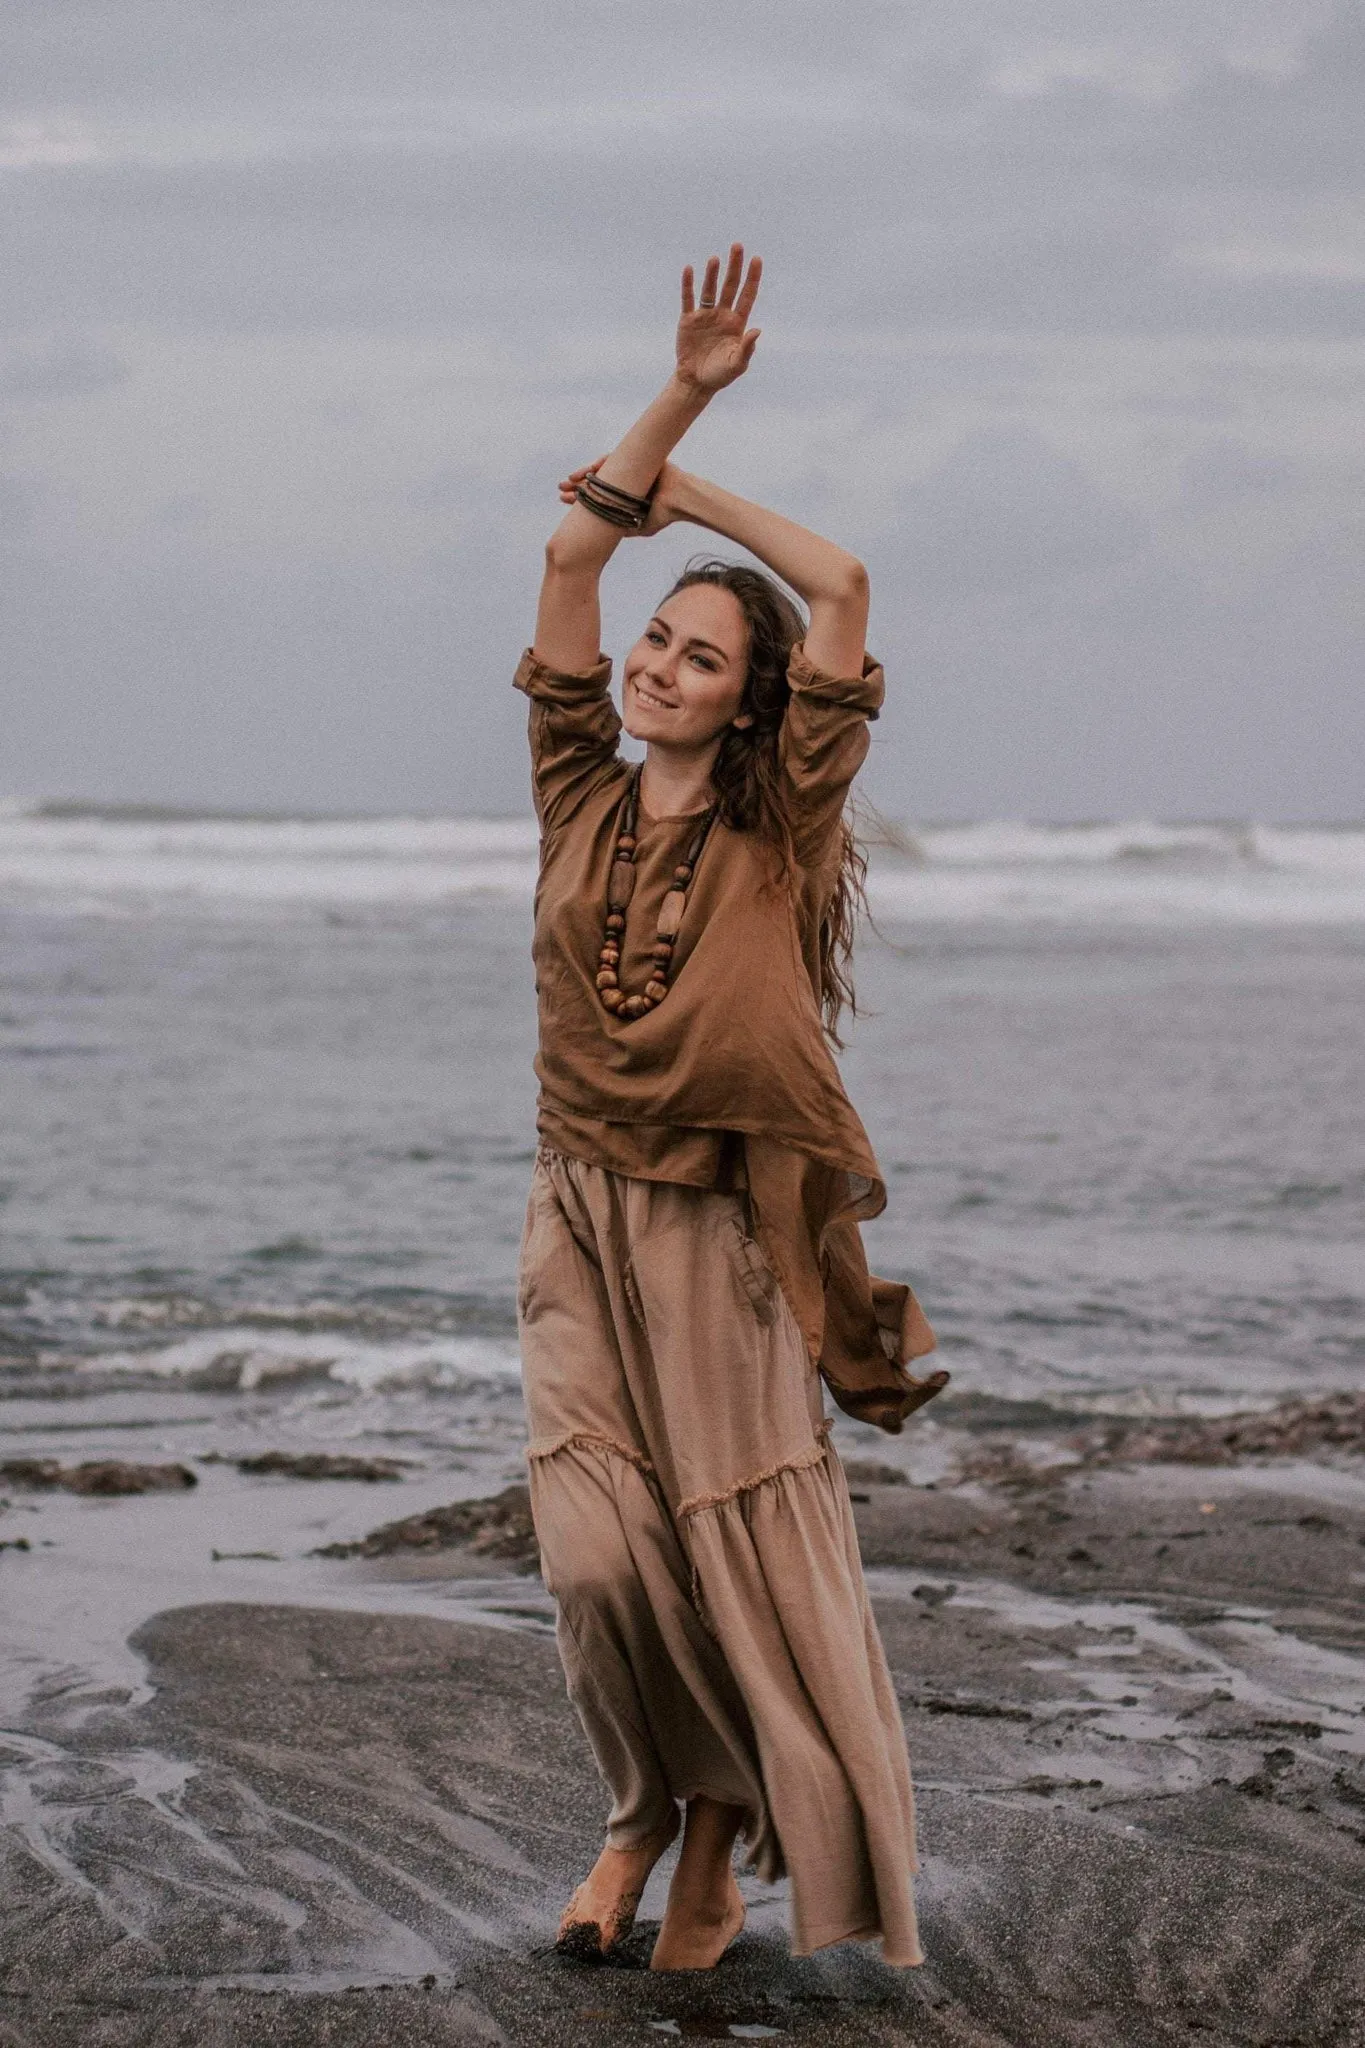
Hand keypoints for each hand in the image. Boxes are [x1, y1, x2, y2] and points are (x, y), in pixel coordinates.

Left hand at [557, 458, 686, 535]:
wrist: (680, 500)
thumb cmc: (664, 514)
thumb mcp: (638, 526)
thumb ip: (621, 527)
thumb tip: (601, 537)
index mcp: (623, 495)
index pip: (598, 496)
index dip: (581, 499)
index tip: (565, 502)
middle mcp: (624, 481)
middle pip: (596, 482)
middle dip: (577, 487)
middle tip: (561, 491)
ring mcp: (629, 468)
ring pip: (601, 471)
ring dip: (584, 475)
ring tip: (569, 482)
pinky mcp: (634, 456)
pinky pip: (612, 458)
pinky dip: (599, 464)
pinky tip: (586, 472)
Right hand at [674, 243, 761, 393]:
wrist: (696, 382)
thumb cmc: (720, 375)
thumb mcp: (736, 365)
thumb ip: (747, 349)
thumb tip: (757, 330)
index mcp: (737, 323)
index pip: (747, 295)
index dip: (752, 278)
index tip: (757, 259)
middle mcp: (722, 315)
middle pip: (730, 286)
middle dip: (734, 266)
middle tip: (737, 246)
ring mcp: (705, 316)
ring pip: (710, 289)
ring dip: (712, 274)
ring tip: (715, 259)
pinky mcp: (688, 320)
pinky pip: (688, 299)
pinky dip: (688, 285)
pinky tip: (690, 270)